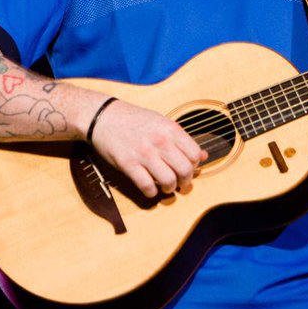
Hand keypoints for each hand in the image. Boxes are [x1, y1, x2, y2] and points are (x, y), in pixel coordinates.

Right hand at [88, 100, 207, 197]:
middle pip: (185, 171)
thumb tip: (204, 156)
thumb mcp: (161, 122)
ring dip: (169, 189)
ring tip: (165, 186)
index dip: (195, 165)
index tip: (188, 168)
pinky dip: (151, 192)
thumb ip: (181, 139)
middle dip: (185, 181)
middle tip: (179, 182)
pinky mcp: (128, 164)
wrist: (103, 116)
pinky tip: (149, 188)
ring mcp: (144, 154)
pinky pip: (147, 186)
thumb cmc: (134, 119)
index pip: (195, 155)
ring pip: (168, 181)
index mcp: (170, 129)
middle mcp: (160, 141)